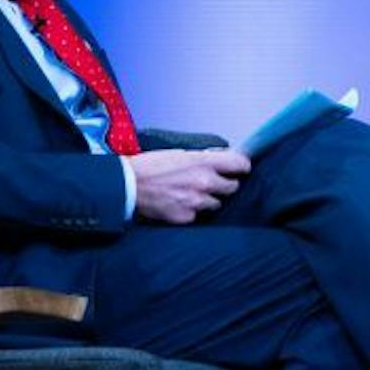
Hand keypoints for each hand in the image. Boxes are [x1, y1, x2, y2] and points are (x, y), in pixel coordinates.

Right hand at [131, 147, 249, 223]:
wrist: (127, 185)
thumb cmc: (149, 166)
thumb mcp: (179, 153)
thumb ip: (203, 158)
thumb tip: (220, 158)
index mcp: (203, 162)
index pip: (240, 164)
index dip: (242, 167)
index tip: (240, 169)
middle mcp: (204, 181)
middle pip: (233, 187)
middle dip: (225, 185)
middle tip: (211, 183)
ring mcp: (197, 201)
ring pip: (216, 204)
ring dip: (208, 199)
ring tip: (189, 193)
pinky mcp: (187, 216)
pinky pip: (198, 215)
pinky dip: (192, 211)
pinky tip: (178, 203)